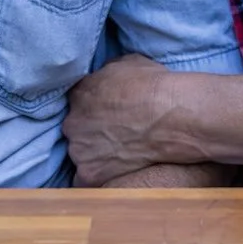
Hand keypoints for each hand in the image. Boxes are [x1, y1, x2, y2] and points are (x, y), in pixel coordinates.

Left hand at [64, 54, 181, 185]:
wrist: (170, 115)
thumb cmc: (155, 86)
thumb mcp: (128, 63)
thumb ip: (108, 73)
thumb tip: (107, 77)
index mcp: (79, 93)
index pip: (78, 102)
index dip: (93, 109)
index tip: (108, 114)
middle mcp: (72, 121)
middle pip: (76, 129)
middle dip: (92, 132)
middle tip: (116, 135)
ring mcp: (79, 149)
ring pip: (80, 154)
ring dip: (94, 155)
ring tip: (119, 155)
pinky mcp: (89, 173)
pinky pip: (84, 180)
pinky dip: (96, 178)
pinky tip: (113, 173)